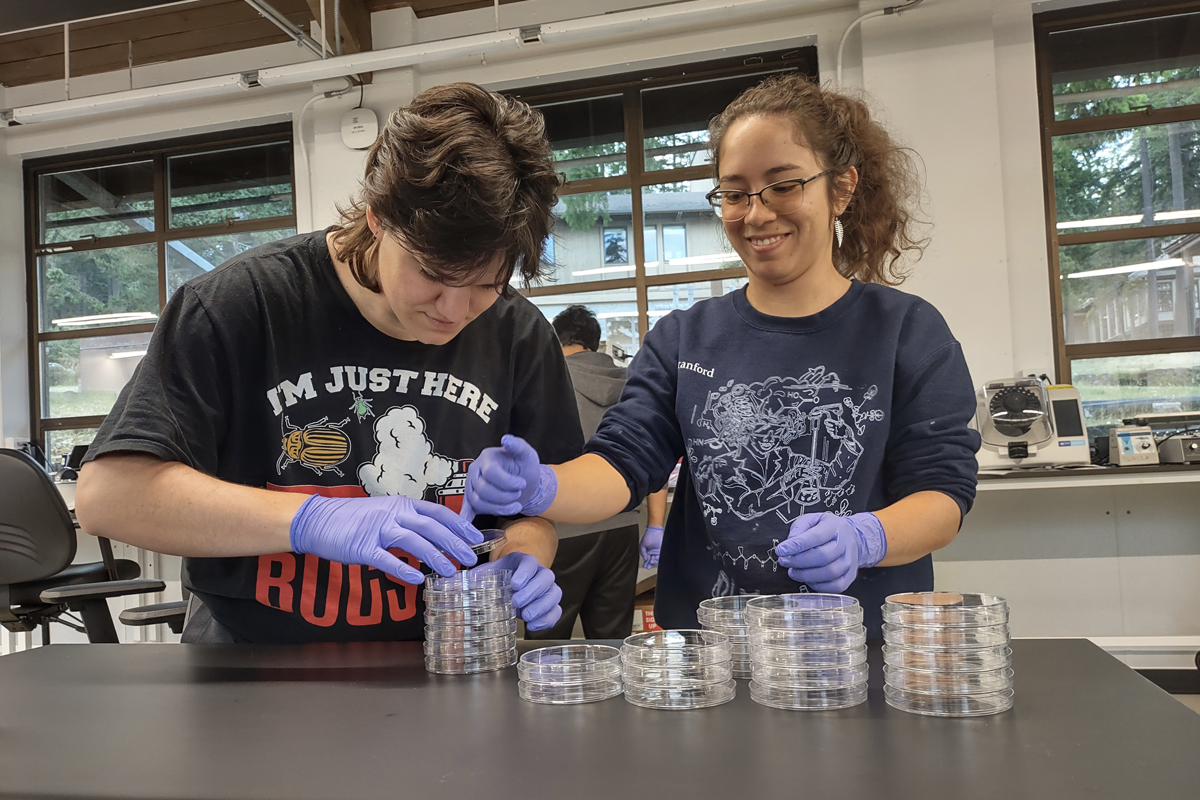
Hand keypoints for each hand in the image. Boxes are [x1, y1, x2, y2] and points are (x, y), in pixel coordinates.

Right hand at [290, 495, 483, 584]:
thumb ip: (409, 523)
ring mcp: (377, 529)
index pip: (438, 513)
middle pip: (431, 527)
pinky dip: (403, 569)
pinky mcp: (362, 547)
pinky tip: (418, 580)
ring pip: (414, 541)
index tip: (476, 537)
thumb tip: (436, 538)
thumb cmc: (354, 519)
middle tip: (471, 558)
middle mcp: (393, 513)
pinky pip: (386, 559)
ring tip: (451, 572)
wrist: (318, 519)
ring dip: (436, 557)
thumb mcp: (386, 514)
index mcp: (402, 505)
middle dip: (454, 543)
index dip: (459, 525)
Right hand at [461, 435, 555, 519]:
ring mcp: (472, 486)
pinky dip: (466, 518)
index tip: (522, 484)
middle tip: (519, 494)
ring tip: (515, 504)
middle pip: (484, 490)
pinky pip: (467, 510)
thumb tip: (506, 439)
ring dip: (500, 508)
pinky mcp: (472, 500)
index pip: (491, 473)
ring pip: (479, 503)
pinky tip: (466, 525)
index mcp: (487, 458)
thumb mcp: (527, 454)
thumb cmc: (525, 467)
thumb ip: (518, 446)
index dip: (508, 482)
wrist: (524, 481)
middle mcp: (475, 471)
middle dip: (506, 496)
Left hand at [471, 552, 562, 630]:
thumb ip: (463, 580)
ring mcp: (545, 589)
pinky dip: (548, 619)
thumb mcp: (479, 578)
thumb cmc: (491, 581)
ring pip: (554, 593)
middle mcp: (537, 573)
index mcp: (520, 562)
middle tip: (516, 602)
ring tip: (526, 616)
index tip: (514, 584)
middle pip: (546, 577)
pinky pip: (556, 610)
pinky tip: (534, 625)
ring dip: (542, 605)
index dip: (525, 572)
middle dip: (532, 591)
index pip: (530, 562)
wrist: (502, 589)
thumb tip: (442, 584)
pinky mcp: (548, 605)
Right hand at [640, 526, 663, 568]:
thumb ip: (643, 553)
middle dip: (649, 564)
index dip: (646, 563)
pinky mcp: (661, 550)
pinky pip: (660, 556)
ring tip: (651, 562)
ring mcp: (657, 551)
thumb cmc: (647, 537)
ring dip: (653, 562)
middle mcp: (652, 552)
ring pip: (655, 559)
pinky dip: (657, 559)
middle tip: (648, 567)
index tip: (645, 566)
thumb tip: (645, 559)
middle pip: (651, 560)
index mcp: (647, 552)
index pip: (647, 559)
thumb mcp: (642, 545)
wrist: (654, 531)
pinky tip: (654, 560)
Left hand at [773, 512, 886, 592]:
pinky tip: (807, 579)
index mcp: (834, 526)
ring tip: (793, 572)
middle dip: (799, 561)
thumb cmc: (826, 529)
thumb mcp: (811, 520)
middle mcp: (845, 544)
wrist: (853, 538)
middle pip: (823, 557)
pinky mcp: (850, 577)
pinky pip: (835, 587)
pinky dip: (818, 586)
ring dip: (806, 575)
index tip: (780, 551)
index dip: (796, 545)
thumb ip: (799, 528)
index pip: (816, 537)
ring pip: (829, 573)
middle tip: (784, 561)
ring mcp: (850, 562)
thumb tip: (789, 544)